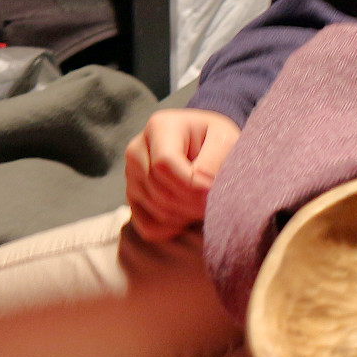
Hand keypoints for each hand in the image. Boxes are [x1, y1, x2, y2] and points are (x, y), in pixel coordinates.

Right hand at [124, 107, 240, 241]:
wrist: (206, 149)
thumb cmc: (217, 142)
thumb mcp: (224, 140)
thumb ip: (214, 161)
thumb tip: (200, 187)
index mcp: (159, 126)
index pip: (164, 164)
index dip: (190, 185)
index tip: (214, 191)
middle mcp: (137, 150)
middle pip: (160, 191)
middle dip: (192, 203)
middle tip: (216, 202)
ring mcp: (131, 177)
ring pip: (157, 211)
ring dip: (187, 216)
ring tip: (205, 203)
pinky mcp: (132, 199)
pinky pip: (149, 227)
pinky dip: (173, 229)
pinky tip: (188, 215)